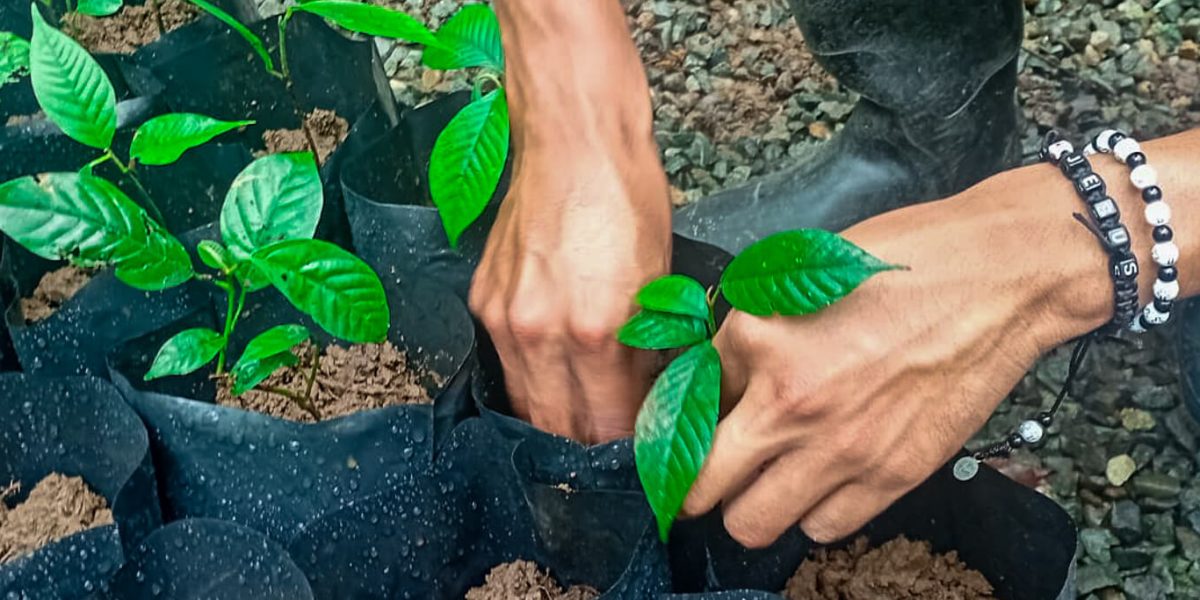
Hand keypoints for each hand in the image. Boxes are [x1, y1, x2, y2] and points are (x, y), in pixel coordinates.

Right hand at [472, 0, 672, 442]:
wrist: (574, 140)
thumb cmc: (630, 200)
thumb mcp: (662, 281)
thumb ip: (649, 352)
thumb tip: (649, 401)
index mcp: (599, 331)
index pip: (611, 425)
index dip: (628, 451)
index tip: (643, 461)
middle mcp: (542, 335)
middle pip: (561, 430)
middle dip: (590, 450)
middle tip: (613, 456)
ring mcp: (505, 320)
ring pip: (527, 407)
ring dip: (557, 425)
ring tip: (585, 430)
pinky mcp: (483, 304)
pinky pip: (507, 369)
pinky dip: (533, 385)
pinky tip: (556, 384)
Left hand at [680, 162, 1127, 547]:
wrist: (998, 276)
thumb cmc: (902, 260)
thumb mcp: (798, 273)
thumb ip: (748, 335)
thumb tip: (712, 384)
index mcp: (757, 339)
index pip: (682, 410)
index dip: (680, 423)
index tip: (684, 433)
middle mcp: (789, 403)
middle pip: (702, 489)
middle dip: (694, 485)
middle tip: (706, 475)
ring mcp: (841, 447)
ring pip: (753, 524)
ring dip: (749, 505)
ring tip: (765, 481)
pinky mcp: (891, 474)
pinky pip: (822, 527)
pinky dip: (812, 512)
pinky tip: (821, 480)